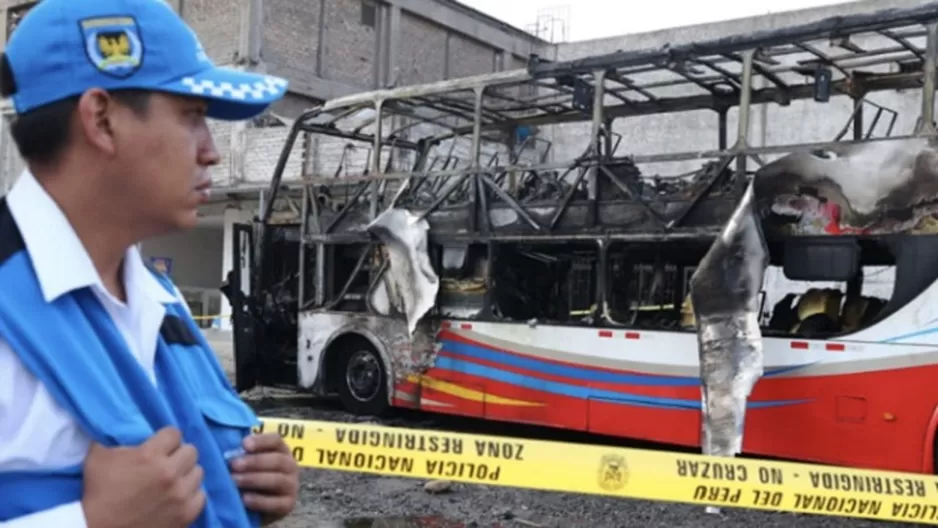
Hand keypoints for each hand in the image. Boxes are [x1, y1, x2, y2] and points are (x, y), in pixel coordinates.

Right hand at [81, 427, 205, 527]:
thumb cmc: (98, 493)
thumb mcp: (98, 457)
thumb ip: (114, 437)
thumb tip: (122, 424)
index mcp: (150, 455)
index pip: (174, 433)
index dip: (166, 439)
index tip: (159, 446)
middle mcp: (170, 472)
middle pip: (191, 451)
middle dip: (179, 454)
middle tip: (167, 462)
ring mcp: (181, 494)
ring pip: (198, 472)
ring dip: (186, 474)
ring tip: (173, 480)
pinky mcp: (186, 513)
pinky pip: (201, 495)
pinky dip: (191, 495)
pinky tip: (178, 496)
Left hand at [229, 433, 298, 524]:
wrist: (260, 507)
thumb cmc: (252, 479)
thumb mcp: (249, 465)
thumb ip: (242, 457)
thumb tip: (228, 453)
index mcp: (282, 451)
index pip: (276, 440)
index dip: (261, 441)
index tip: (244, 444)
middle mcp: (291, 466)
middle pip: (277, 460)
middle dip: (254, 462)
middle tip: (234, 465)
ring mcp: (292, 486)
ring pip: (277, 480)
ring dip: (254, 479)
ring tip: (235, 481)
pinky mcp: (288, 505)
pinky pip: (276, 503)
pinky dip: (260, 501)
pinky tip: (245, 499)